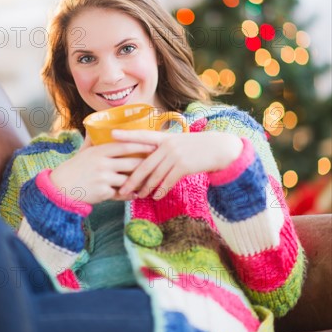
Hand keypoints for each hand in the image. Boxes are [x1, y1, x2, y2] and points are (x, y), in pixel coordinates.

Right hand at [50, 135, 156, 204]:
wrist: (60, 188)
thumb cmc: (74, 168)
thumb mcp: (83, 152)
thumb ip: (91, 140)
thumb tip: (93, 126)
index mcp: (99, 151)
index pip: (124, 146)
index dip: (141, 146)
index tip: (153, 145)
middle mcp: (102, 164)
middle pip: (131, 163)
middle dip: (145, 165)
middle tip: (157, 164)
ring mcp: (103, 179)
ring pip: (128, 180)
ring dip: (139, 182)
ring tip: (149, 181)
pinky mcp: (103, 193)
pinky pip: (121, 194)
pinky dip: (129, 195)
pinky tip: (135, 195)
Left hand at [112, 129, 242, 199]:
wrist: (219, 148)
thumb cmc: (198, 146)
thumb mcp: (180, 142)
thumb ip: (164, 148)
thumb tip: (150, 157)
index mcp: (164, 138)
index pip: (142, 136)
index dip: (127, 135)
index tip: (111, 134)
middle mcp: (167, 145)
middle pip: (144, 164)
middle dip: (132, 178)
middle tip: (121, 189)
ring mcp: (175, 155)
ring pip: (155, 175)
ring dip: (146, 188)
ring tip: (138, 196)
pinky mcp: (183, 166)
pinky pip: (168, 181)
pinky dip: (161, 190)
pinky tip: (156, 196)